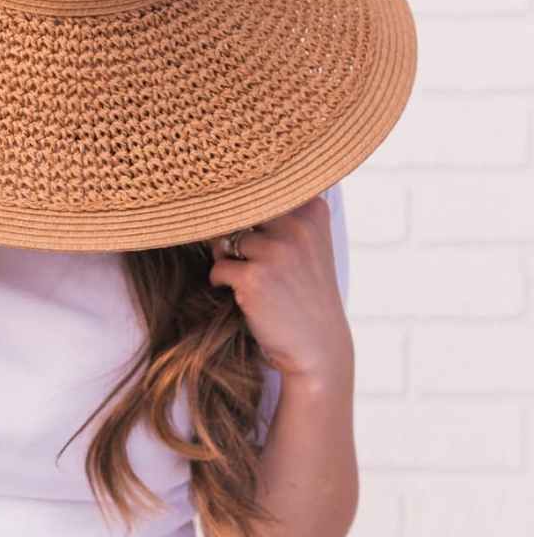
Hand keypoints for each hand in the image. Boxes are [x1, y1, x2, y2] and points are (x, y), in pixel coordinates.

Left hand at [207, 195, 351, 386]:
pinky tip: (242, 294)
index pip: (260, 188)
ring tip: (247, 277)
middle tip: (242, 256)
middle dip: (231, 231)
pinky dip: (222, 281)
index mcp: (312, 210)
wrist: (317, 347)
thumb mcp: (306, 243)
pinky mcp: (254, 277)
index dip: (246, 206)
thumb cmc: (303, 292)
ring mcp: (276, 251)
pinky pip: (218, 267)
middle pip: (238, 210)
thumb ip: (278, 214)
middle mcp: (297, 225)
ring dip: (225, 257)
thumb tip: (219, 196)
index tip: (247, 222)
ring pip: (225, 239)